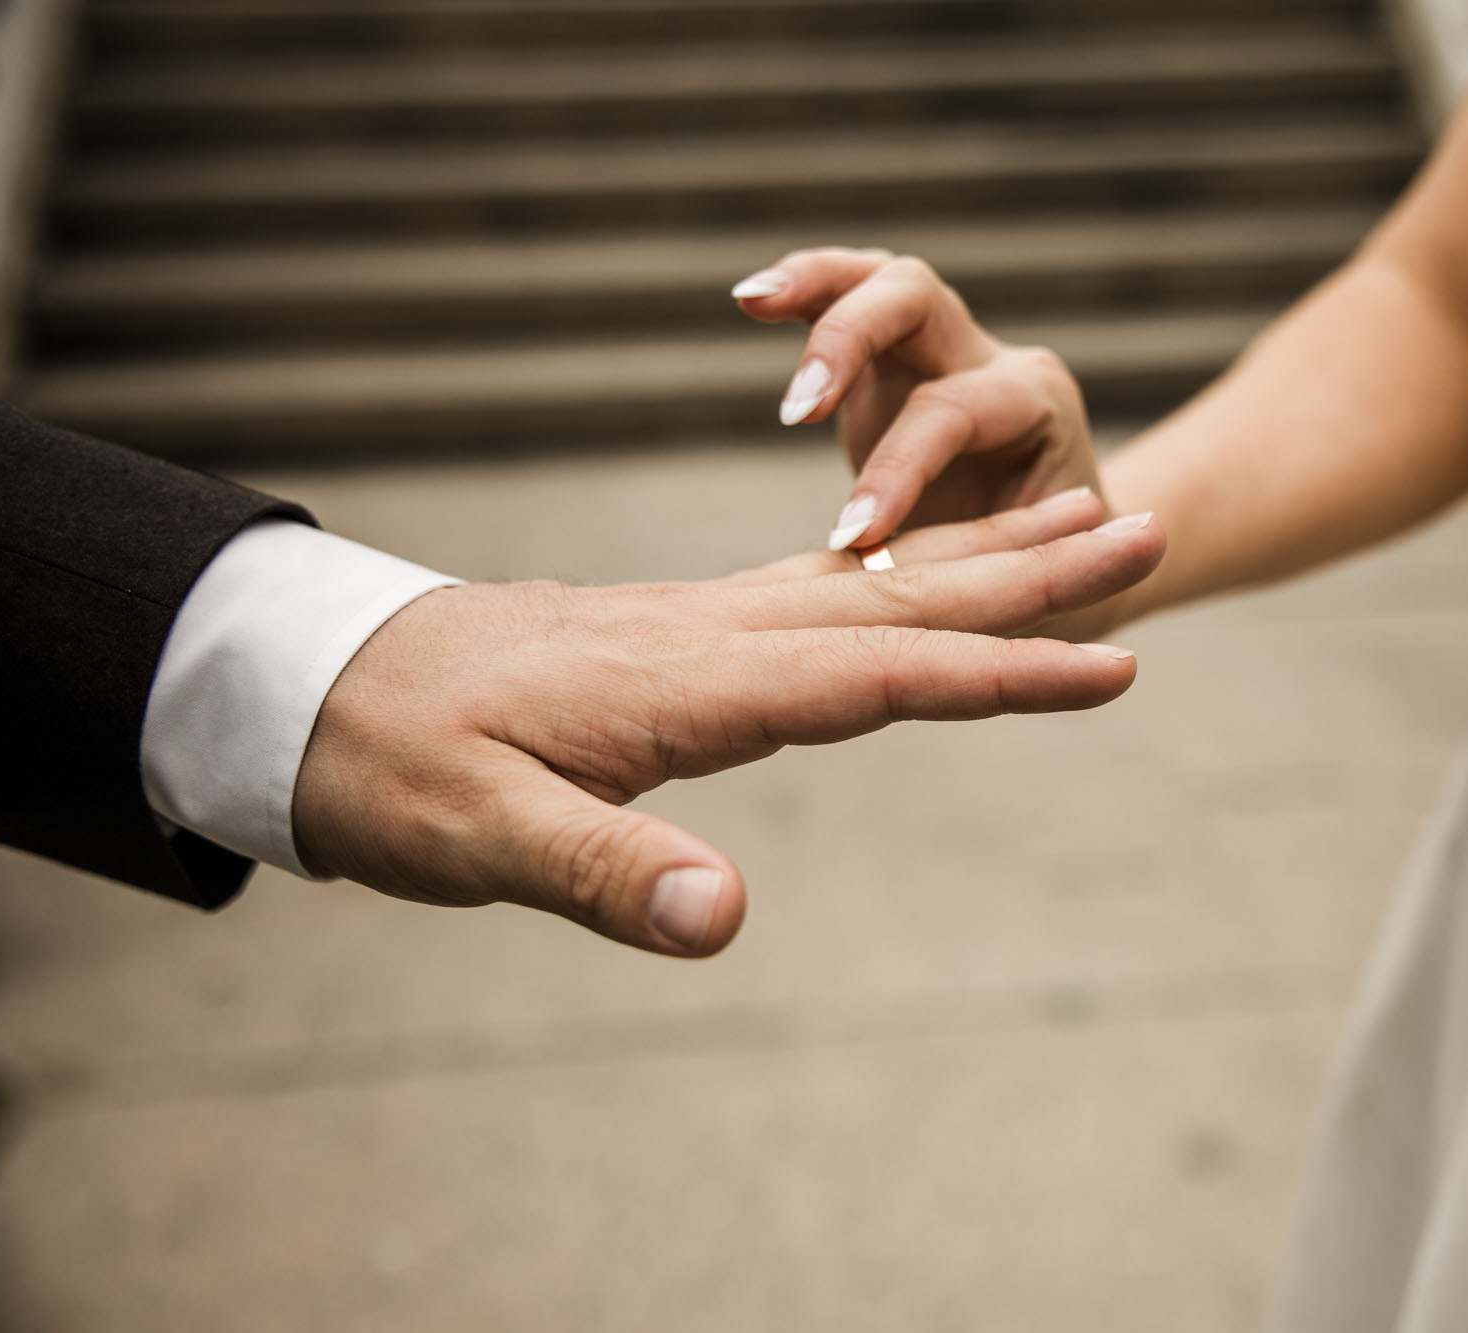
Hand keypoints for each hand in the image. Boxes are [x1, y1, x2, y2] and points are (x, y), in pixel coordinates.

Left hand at [291, 500, 1161, 958]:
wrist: (321, 683)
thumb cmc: (397, 765)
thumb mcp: (481, 839)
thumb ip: (603, 875)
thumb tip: (728, 920)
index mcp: (692, 680)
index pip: (881, 671)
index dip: (1003, 672)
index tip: (1114, 661)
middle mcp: (718, 632)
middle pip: (906, 597)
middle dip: (1033, 575)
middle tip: (1146, 529)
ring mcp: (707, 623)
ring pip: (876, 584)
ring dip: (983, 560)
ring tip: (1077, 527)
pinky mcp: (689, 633)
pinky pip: (826, 595)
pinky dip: (903, 578)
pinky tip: (929, 574)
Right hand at [732, 249, 1103, 552]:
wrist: (1064, 548)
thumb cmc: (1047, 575)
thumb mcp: (1030, 578)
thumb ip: (986, 575)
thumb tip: (930, 619)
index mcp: (1035, 404)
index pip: (949, 411)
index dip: (896, 470)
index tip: (850, 539)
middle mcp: (991, 357)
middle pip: (917, 299)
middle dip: (849, 341)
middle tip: (794, 413)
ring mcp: (942, 342)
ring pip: (880, 277)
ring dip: (813, 282)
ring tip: (752, 300)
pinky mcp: (895, 349)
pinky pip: (848, 293)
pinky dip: (802, 287)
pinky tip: (749, 297)